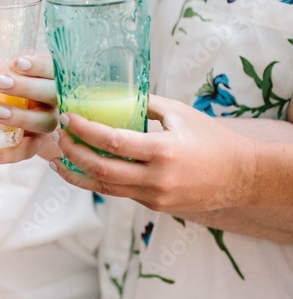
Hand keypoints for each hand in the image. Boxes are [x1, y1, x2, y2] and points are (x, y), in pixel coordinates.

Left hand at [0, 53, 61, 163]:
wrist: (26, 121)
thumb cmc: (12, 89)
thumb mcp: (2, 73)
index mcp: (49, 77)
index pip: (53, 67)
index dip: (39, 65)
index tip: (17, 63)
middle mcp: (53, 99)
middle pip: (52, 93)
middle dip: (28, 87)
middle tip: (0, 82)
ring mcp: (47, 122)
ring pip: (45, 122)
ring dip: (21, 117)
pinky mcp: (37, 143)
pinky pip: (28, 150)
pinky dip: (10, 154)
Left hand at [49, 95, 258, 211]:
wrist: (243, 177)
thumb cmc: (212, 139)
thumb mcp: (179, 113)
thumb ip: (144, 103)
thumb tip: (110, 92)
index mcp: (164, 151)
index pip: (112, 142)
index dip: (84, 130)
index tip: (67, 117)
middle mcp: (157, 178)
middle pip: (100, 169)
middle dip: (72, 152)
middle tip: (57, 135)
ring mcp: (155, 196)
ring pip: (104, 187)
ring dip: (75, 173)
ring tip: (56, 160)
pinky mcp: (154, 206)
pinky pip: (118, 193)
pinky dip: (96, 181)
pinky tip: (82, 169)